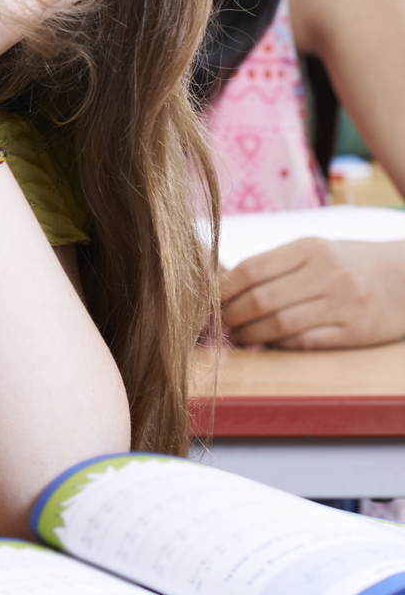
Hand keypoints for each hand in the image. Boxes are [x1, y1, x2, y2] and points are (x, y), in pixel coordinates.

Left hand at [221, 239, 404, 347]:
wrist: (403, 279)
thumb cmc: (343, 264)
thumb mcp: (311, 251)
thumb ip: (271, 264)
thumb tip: (218, 284)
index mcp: (310, 248)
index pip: (251, 270)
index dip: (222, 289)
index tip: (208, 300)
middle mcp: (328, 273)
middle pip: (261, 300)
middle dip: (231, 315)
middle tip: (221, 322)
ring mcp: (344, 304)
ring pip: (279, 325)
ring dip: (249, 334)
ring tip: (239, 335)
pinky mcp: (356, 332)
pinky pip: (305, 342)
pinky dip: (278, 346)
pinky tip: (267, 344)